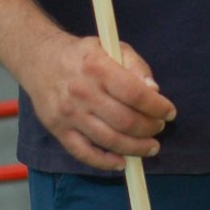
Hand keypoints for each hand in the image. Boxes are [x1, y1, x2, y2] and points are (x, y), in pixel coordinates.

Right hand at [16, 33, 175, 170]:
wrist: (39, 59)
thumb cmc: (83, 54)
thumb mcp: (112, 47)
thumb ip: (136, 66)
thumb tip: (154, 91)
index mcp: (98, 67)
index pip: (135, 93)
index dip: (157, 106)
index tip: (170, 112)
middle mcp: (82, 92)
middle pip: (124, 120)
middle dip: (149, 128)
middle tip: (159, 128)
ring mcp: (68, 113)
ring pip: (108, 140)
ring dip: (135, 148)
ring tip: (150, 147)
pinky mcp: (57, 130)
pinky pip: (83, 153)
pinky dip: (105, 162)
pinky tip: (122, 162)